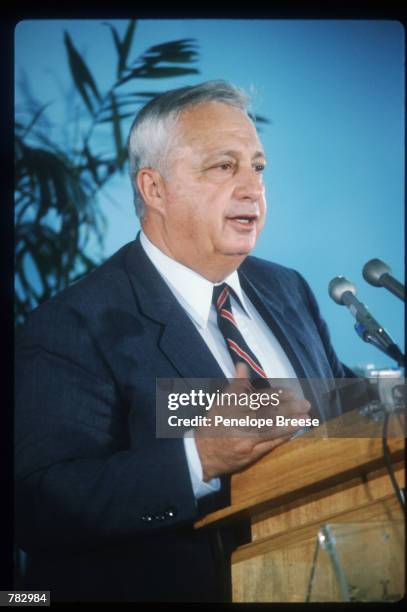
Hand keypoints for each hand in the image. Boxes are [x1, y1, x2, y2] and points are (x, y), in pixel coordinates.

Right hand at [194, 363, 310, 480]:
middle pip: (267, 413)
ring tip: (306, 417)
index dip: (276, 395)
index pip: (257, 398)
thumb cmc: (214, 424)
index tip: (291, 392)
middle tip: (305, 403)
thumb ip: (235, 384)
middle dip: (288, 408)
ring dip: (290, 423)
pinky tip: (294, 432)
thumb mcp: (220, 401)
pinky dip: (282, 437)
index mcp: (231, 406)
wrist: (201, 453)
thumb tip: (242, 364)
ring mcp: (244, 439)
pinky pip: (268, 444)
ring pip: (270, 429)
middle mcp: (237, 421)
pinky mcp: (248, 454)